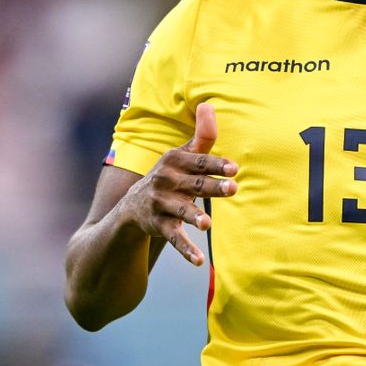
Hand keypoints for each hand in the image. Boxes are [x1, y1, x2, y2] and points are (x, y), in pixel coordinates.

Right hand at [120, 103, 238, 265]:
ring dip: (193, 217)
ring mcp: (159, 204)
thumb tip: (209, 104)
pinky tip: (198, 260)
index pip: (198, 162)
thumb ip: (202, 137)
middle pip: (193, 185)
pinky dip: (185, 250)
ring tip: (207, 223)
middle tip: (234, 189)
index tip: (234, 168)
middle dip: (212, 187)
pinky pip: (173, 238)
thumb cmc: (170, 175)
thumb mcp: (182, 156)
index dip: (215, 164)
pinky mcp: (157, 225)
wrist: (131, 207)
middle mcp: (165, 181)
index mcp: (174, 162)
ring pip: (180, 211)